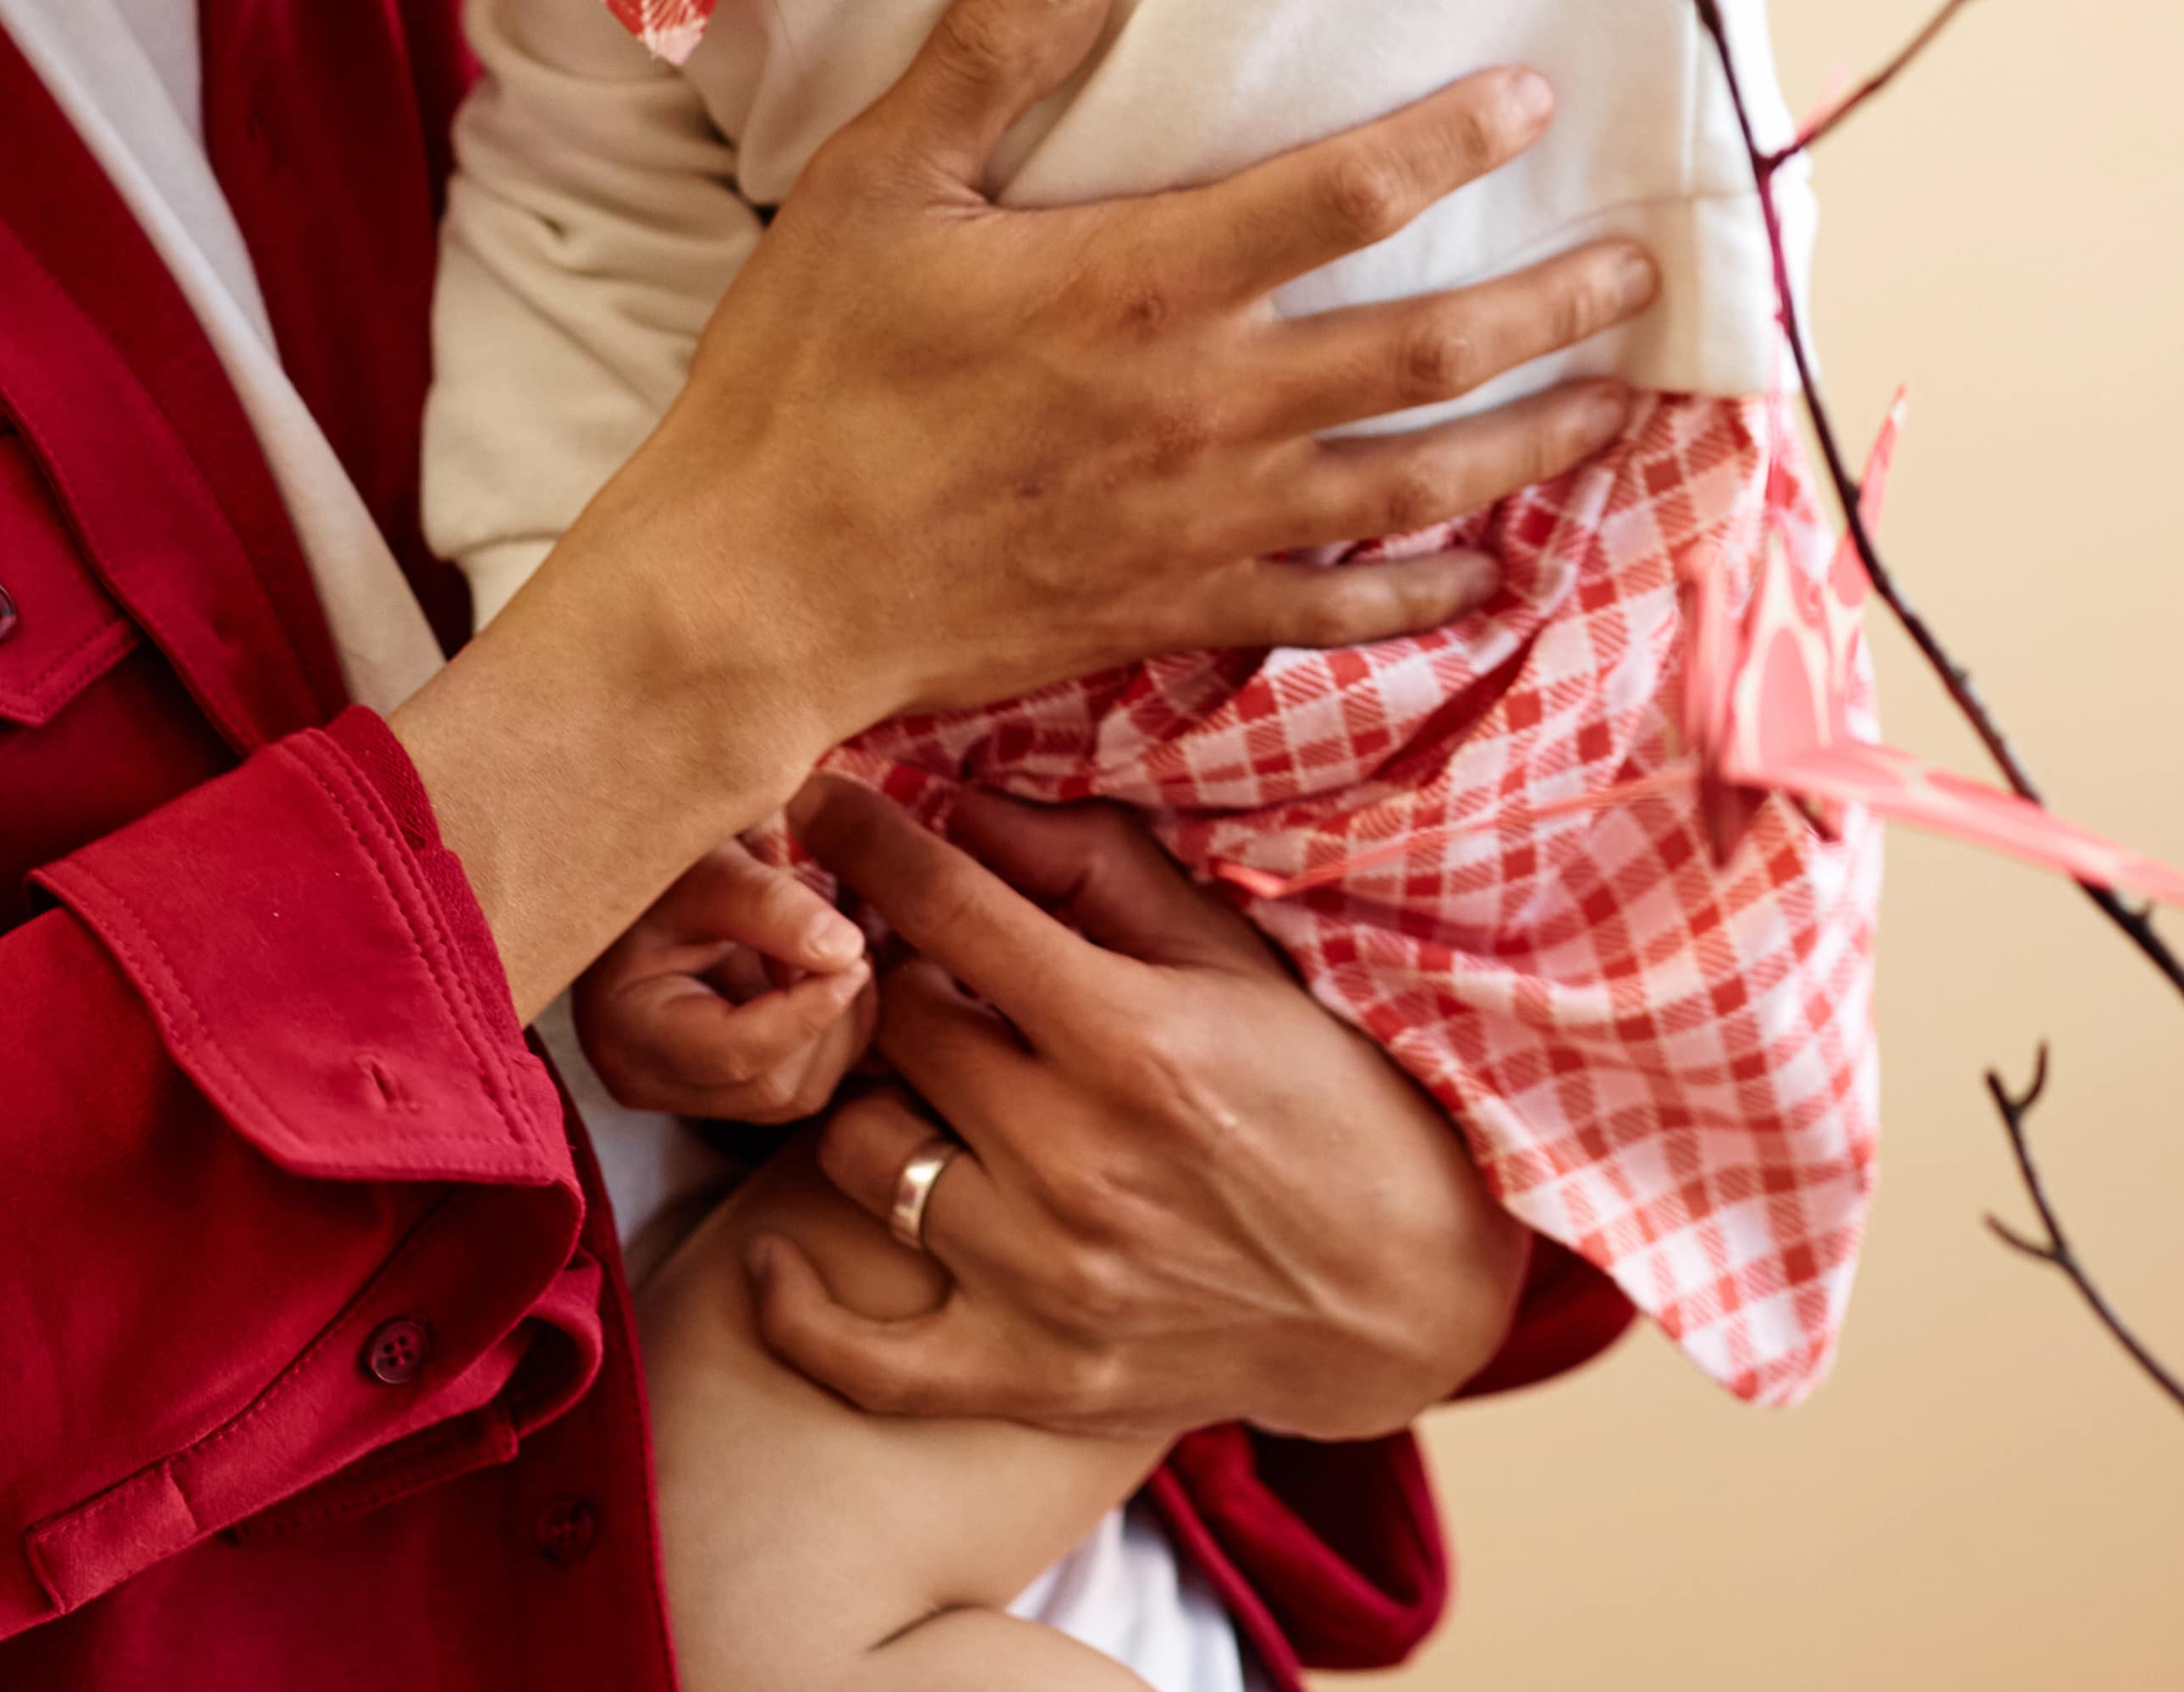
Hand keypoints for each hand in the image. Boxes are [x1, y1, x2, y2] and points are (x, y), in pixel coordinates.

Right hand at [403, 0, 1650, 1012]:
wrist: (757, 591)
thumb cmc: (806, 380)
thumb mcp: (871, 183)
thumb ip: (988, 59)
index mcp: (1143, 285)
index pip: (1345, 196)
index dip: (1453, 140)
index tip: (1535, 99)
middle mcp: (1209, 407)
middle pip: (1430, 349)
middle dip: (1550, 306)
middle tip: (1637, 270)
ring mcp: (1209, 521)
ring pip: (1418, 482)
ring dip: (1529, 442)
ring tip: (1611, 408)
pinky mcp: (1180, 607)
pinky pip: (1339, 607)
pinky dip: (1426, 596)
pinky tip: (1487, 579)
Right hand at [572, 810, 877, 1126]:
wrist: (653, 885)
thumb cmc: (670, 869)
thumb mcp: (710, 869)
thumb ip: (769, 903)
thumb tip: (844, 952)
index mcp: (626, 1026)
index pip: (737, 1053)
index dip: (810, 1010)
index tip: (857, 956)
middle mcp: (645, 1077)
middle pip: (774, 1086)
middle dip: (831, 1018)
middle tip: (852, 945)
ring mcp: (682, 1093)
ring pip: (798, 1093)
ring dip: (839, 1028)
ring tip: (838, 955)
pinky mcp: (720, 1089)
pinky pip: (801, 1086)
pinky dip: (834, 1037)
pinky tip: (827, 980)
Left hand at [749, 783, 1526, 1448]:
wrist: (1405, 1293)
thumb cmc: (1330, 1100)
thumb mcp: (1240, 963)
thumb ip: (1099, 873)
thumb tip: (962, 806)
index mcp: (1135, 1039)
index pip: (948, 911)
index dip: (869, 840)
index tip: (824, 803)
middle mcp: (1078, 1161)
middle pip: (894, 1024)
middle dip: (889, 973)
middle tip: (915, 964)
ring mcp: (1048, 1282)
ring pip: (860, 1154)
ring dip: (875, 1104)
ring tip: (921, 1087)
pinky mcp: (1033, 1380)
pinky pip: (860, 1358)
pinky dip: (798, 1308)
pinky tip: (777, 1253)